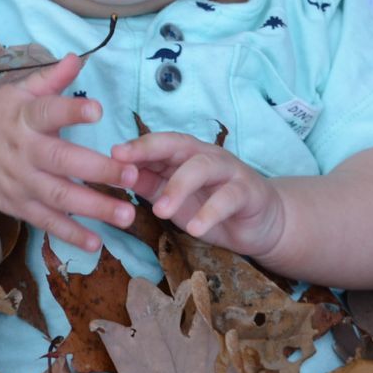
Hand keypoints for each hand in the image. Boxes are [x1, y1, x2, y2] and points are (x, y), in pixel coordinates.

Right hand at [0, 54, 139, 254]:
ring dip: (94, 207)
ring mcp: (20, 183)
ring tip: (127, 215)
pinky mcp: (18, 206)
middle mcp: (23, 152)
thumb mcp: (15, 93)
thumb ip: (50, 79)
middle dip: (98, 169)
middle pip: (61, 161)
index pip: (48, 112)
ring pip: (59, 197)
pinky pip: (47, 222)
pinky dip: (70, 234)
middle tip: (131, 175)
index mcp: (23, 118)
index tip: (98, 111)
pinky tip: (97, 243)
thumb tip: (79, 57)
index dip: (71, 112)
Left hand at [109, 132, 286, 259]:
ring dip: (179, 187)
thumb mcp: (173, 197)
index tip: (112, 154)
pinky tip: (194, 228)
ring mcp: (229, 171)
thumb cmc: (211, 204)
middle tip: (126, 168)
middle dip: (150, 151)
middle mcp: (207, 156)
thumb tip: (116, 174)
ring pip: (203, 167)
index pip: (159, 143)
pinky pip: (228, 198)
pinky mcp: (248, 192)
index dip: (137, 147)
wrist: (260, 222)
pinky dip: (210, 213)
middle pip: (179, 145)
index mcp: (186, 155)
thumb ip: (148, 184)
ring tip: (161, 211)